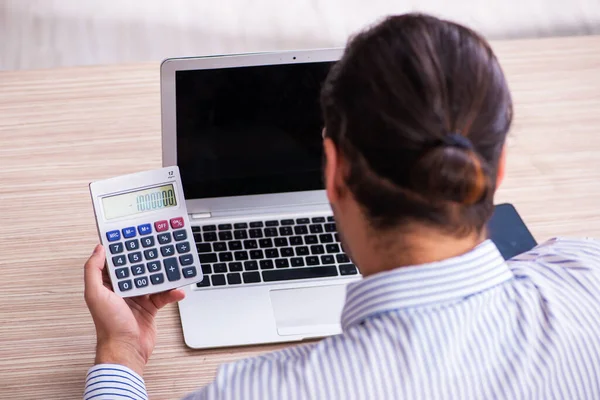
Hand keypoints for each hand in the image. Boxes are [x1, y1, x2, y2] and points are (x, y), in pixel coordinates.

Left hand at [84, 244, 184, 375]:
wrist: (127, 349)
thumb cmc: (109, 325)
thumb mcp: (95, 294)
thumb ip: (93, 270)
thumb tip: (98, 249)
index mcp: (107, 285)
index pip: (115, 262)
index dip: (124, 250)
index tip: (133, 238)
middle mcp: (121, 291)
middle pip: (136, 269)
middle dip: (147, 260)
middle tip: (158, 248)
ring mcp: (137, 299)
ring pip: (152, 280)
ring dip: (163, 275)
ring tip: (172, 266)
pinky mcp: (150, 308)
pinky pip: (163, 296)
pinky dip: (172, 293)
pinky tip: (178, 290)